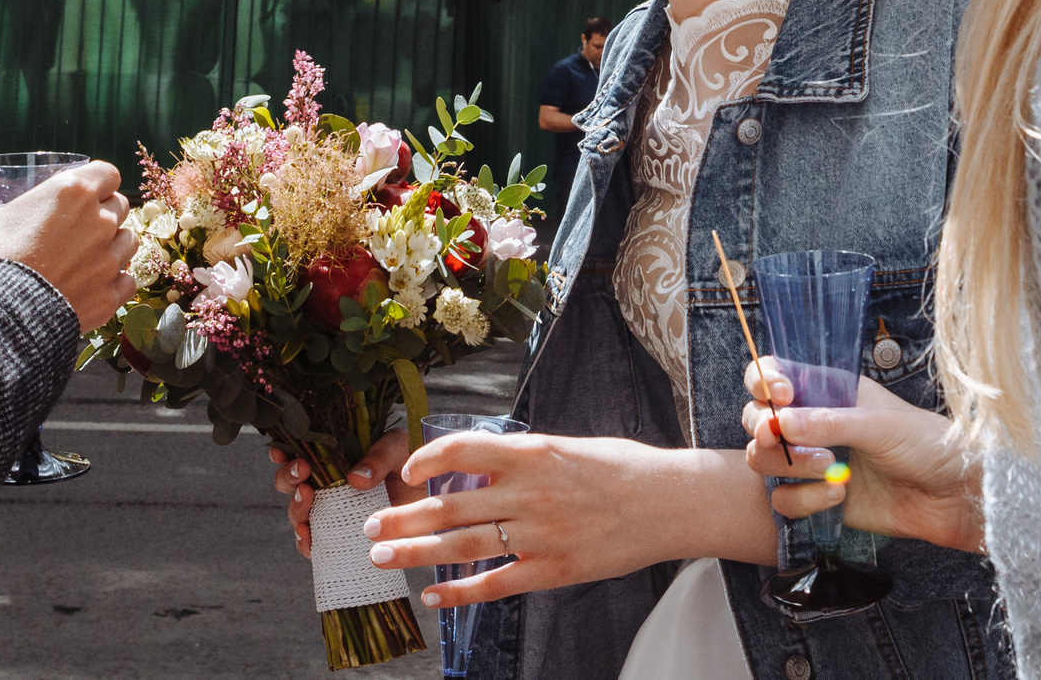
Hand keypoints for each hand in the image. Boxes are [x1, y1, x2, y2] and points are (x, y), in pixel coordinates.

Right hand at [0, 161, 135, 330]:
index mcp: (71, 192)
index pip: (107, 173)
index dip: (98, 182)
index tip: (84, 193)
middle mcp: (99, 222)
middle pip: (120, 206)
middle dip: (104, 212)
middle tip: (78, 227)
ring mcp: (108, 260)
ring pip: (128, 241)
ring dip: (113, 245)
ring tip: (87, 255)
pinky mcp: (110, 295)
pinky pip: (128, 280)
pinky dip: (115, 281)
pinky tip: (94, 284)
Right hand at [267, 428, 416, 556]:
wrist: (436, 500)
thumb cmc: (415, 466)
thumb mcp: (399, 448)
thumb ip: (379, 456)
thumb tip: (354, 478)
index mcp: (336, 456)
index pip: (301, 451)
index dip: (283, 451)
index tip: (280, 451)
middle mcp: (328, 485)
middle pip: (291, 482)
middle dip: (287, 477)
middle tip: (302, 472)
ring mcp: (331, 513)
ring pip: (298, 513)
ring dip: (295, 507)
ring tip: (306, 498)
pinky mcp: (341, 539)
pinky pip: (314, 544)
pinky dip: (305, 542)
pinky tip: (308, 536)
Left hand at [362, 433, 776, 607]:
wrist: (671, 502)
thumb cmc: (621, 468)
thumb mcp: (566, 446)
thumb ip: (519, 459)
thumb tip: (474, 466)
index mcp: (531, 452)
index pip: (461, 450)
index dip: (425, 461)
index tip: (403, 474)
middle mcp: (529, 492)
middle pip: (449, 506)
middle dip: (402, 517)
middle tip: (369, 529)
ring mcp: (540, 534)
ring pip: (463, 546)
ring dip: (416, 553)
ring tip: (382, 558)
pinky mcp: (553, 570)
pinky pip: (496, 583)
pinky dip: (461, 592)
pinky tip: (434, 595)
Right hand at [740, 358, 986, 554]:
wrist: (954, 498)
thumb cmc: (928, 444)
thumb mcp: (880, 424)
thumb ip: (829, 421)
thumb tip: (781, 421)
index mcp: (828, 391)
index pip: (774, 375)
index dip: (763, 381)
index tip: (778, 397)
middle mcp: (813, 423)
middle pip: (756, 418)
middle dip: (764, 427)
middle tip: (781, 438)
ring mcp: (813, 463)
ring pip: (764, 460)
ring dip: (787, 465)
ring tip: (827, 469)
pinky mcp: (817, 500)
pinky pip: (784, 499)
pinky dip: (804, 500)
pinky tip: (838, 498)